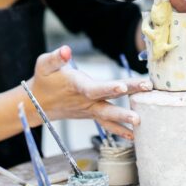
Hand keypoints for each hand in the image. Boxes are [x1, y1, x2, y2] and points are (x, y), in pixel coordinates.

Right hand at [26, 46, 150, 139]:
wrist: (38, 105)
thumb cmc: (44, 80)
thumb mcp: (44, 65)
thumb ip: (56, 58)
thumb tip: (66, 50)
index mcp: (75, 86)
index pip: (93, 88)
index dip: (107, 88)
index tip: (122, 87)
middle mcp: (85, 100)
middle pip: (109, 98)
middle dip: (128, 95)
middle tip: (146, 90)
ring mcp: (90, 109)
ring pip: (109, 113)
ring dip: (126, 117)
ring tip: (141, 120)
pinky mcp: (93, 113)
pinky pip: (107, 124)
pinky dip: (120, 130)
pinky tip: (134, 135)